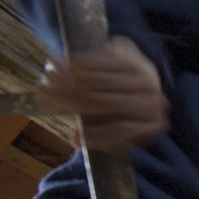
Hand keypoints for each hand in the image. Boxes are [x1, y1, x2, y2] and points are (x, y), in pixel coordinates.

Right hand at [39, 36, 169, 151]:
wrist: (141, 75)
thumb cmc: (124, 109)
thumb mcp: (117, 125)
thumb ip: (99, 134)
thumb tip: (75, 141)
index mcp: (152, 124)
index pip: (120, 132)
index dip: (95, 137)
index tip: (72, 139)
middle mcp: (153, 101)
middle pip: (106, 103)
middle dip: (71, 102)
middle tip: (45, 101)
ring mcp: (145, 78)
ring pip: (100, 81)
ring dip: (69, 81)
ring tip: (47, 81)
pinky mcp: (133, 58)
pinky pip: (100, 61)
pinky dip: (78, 64)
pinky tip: (60, 65)